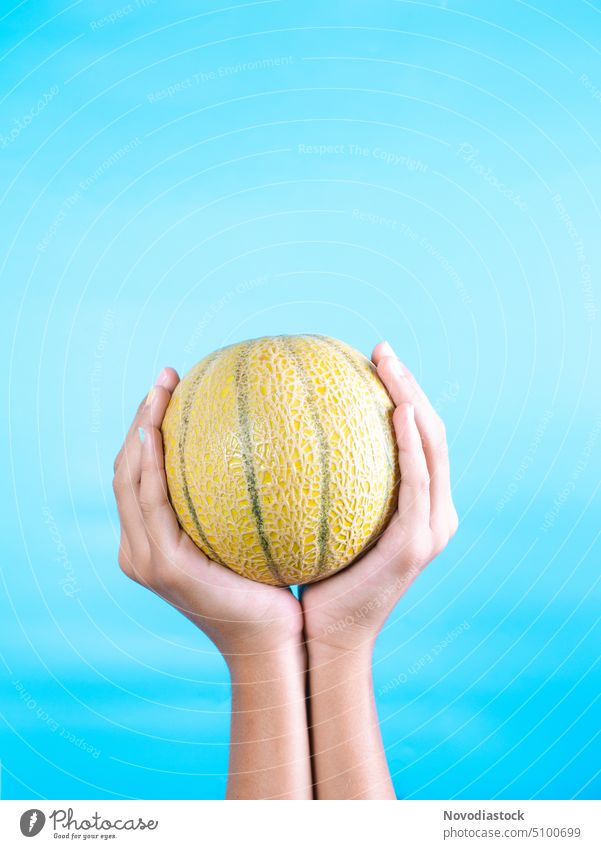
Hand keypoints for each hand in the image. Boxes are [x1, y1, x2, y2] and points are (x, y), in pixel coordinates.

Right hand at [112, 368, 302, 662]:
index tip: (171, 387)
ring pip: (129, 479)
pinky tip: (167, 430)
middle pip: (127, 470)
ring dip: (140, 429)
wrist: (275, 646)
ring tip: (162, 387)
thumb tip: (272, 445)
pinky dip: (153, 465)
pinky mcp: (164, 566)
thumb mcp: (258, 538)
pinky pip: (153, 502)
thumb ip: (245, 500)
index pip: (141, 476)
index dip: (148, 429)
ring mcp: (147, 558)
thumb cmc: (274, 594)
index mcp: (156, 542)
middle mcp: (141, 548)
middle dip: (141, 419)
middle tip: (165, 376)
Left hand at [301, 341, 457, 657]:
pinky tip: (393, 408)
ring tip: (388, 362)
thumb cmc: (306, 582)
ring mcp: (431, 528)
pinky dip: (411, 443)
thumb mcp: (306, 522)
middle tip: (381, 348)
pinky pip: (417, 481)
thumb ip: (307, 482)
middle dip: (410, 384)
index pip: (414, 438)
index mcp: (412, 507)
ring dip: (415, 399)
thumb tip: (269, 432)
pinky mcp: (418, 543)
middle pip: (430, 432)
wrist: (319, 639)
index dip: (402, 393)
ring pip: (433, 446)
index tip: (373, 358)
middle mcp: (432, 512)